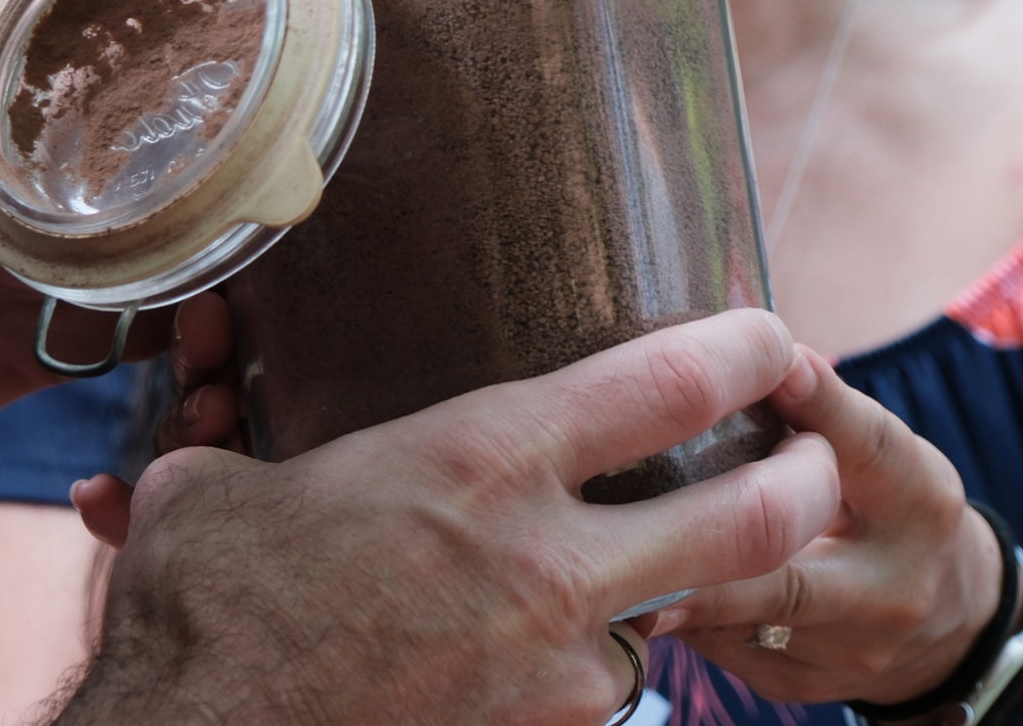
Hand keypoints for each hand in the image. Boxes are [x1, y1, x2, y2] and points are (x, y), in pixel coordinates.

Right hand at [61, 310, 838, 725]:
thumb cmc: (204, 607)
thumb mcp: (221, 483)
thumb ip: (244, 422)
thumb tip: (204, 372)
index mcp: (484, 460)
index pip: (666, 386)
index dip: (741, 350)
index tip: (770, 333)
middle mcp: (543, 564)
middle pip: (745, 520)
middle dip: (806, 483)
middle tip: (818, 459)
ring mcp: (550, 672)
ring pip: (655, 627)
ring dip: (649, 602)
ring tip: (617, 575)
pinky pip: (588, 697)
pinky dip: (573, 673)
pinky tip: (518, 654)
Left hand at [651, 347, 1000, 711]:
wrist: (940, 616)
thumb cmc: (880, 496)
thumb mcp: (873, 442)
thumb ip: (816, 401)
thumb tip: (735, 336)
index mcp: (917, 499)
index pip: (865, 447)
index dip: (815, 404)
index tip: (767, 363)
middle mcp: (890, 586)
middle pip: (788, 572)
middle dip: (708, 545)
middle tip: (631, 512)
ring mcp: (849, 652)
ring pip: (741, 619)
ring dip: (673, 580)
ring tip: (603, 543)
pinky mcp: (802, 686)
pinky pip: (722, 647)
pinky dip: (677, 607)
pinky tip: (631, 575)